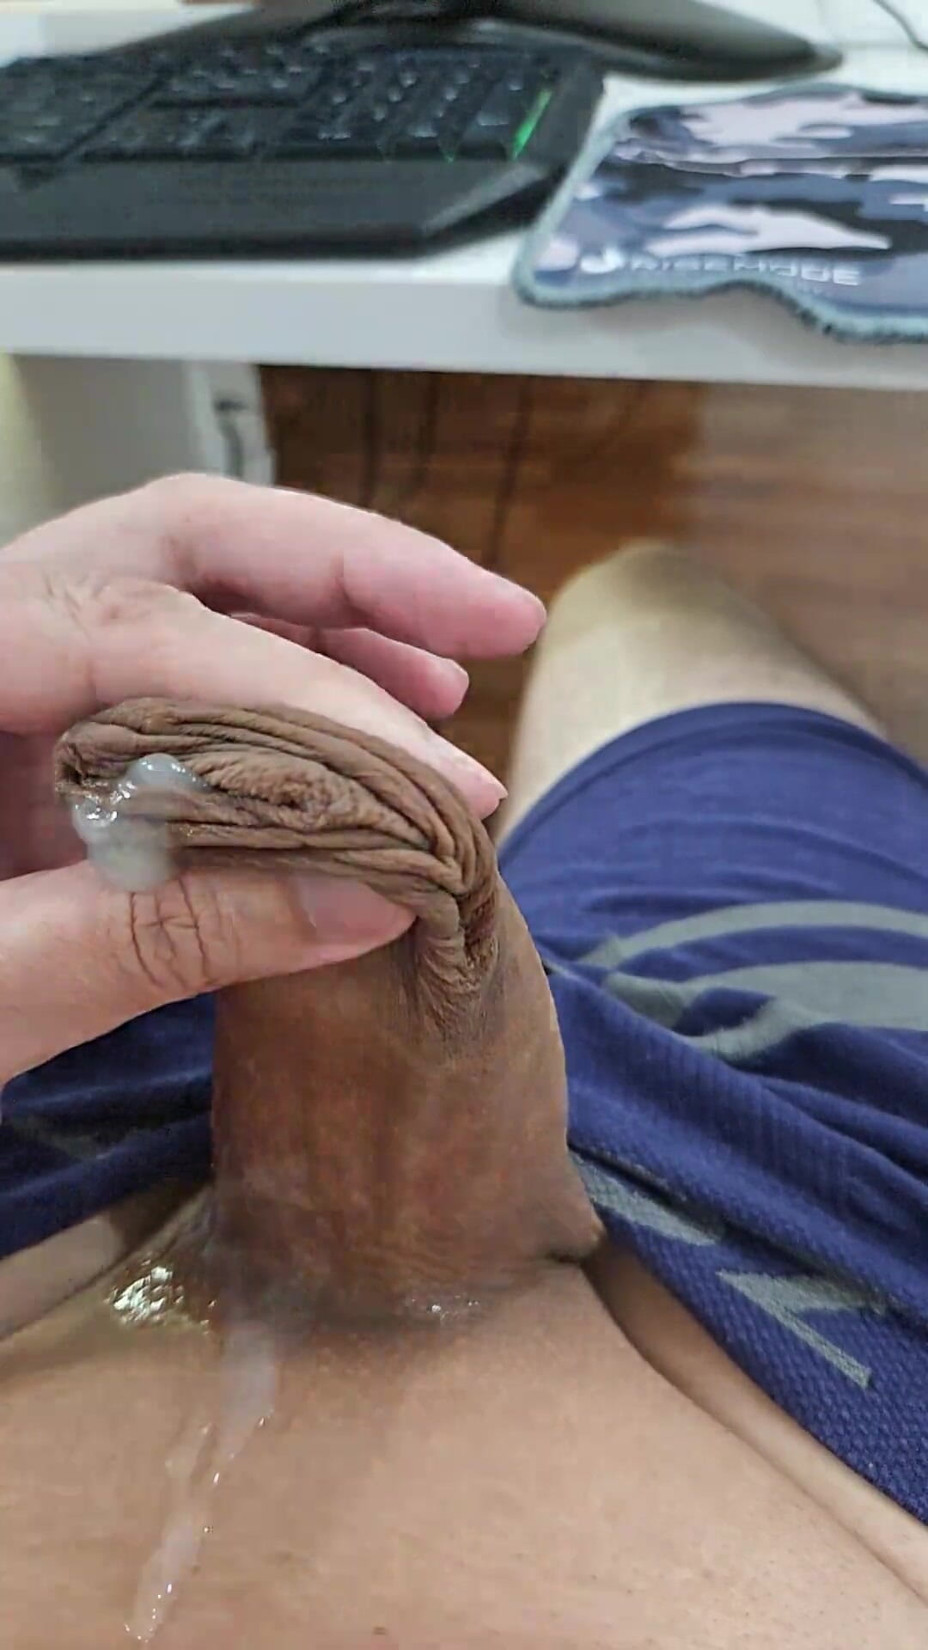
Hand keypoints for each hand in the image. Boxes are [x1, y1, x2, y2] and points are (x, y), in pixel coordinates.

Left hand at [0, 474, 544, 1083]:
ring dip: (331, 613)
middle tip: (495, 622)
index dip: (301, 697)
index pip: (134, 629)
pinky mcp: (34, 731)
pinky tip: (363, 731)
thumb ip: (160, 934)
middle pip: (173, 540)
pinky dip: (279, 684)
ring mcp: (3, 677)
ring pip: (181, 583)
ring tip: (454, 678)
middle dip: (350, 569)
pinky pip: (171, 668)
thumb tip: (370, 890)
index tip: (433, 784)